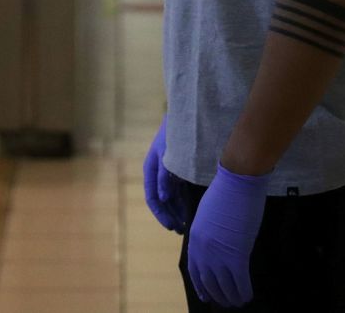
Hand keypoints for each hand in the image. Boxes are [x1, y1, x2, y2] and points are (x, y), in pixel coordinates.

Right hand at [142, 116, 184, 233]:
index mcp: (151, 169)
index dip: (161, 214)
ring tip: (188, 224)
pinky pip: (181, 189)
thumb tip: (163, 199)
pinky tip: (193, 208)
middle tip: (182, 230)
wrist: (190, 114)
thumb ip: (165, 175)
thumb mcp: (168, 153)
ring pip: (173, 196)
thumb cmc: (176, 132)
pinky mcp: (181, 168)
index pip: (153, 197)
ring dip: (179, 210)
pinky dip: (185, 200)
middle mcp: (159, 172)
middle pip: (163, 200)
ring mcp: (170, 171)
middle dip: (171, 215)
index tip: (171, 227)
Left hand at [186, 163, 265, 307]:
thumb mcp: (207, 214)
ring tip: (238, 302)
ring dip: (231, 297)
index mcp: (194, 239)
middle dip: (217, 295)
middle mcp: (203, 251)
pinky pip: (240, 281)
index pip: (195, 270)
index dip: (201, 285)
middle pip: (208, 281)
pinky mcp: (237, 255)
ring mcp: (219, 255)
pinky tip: (248, 295)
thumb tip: (216, 245)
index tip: (206, 294)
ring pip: (224, 286)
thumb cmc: (225, 191)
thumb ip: (207, 233)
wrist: (238, 181)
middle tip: (225, 302)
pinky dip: (244, 291)